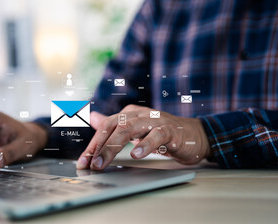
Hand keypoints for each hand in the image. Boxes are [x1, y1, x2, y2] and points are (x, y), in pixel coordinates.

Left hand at [76, 105, 210, 169]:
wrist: (194, 134)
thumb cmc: (162, 133)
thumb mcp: (135, 129)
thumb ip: (114, 125)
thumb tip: (93, 117)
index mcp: (129, 113)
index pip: (106, 126)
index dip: (93, 144)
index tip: (83, 162)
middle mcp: (140, 114)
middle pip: (114, 126)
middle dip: (99, 146)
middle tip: (91, 164)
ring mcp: (155, 120)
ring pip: (129, 128)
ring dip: (113, 146)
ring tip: (103, 162)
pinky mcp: (170, 130)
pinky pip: (156, 135)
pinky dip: (145, 145)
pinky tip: (136, 155)